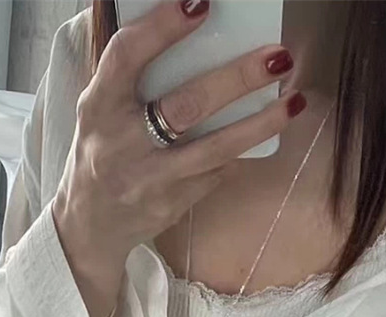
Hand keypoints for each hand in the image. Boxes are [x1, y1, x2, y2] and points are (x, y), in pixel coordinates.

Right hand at [52, 0, 304, 279]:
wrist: (91, 224)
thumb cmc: (102, 149)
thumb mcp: (100, 108)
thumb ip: (129, 74)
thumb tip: (182, 23)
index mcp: (99, 106)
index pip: (128, 57)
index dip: (162, 28)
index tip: (199, 4)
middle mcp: (122, 143)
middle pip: (187, 105)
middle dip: (237, 78)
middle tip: (276, 57)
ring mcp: (151, 178)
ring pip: (215, 148)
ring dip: (260, 124)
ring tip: (294, 101)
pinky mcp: (173, 204)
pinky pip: (216, 171)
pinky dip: (240, 150)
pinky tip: (262, 133)